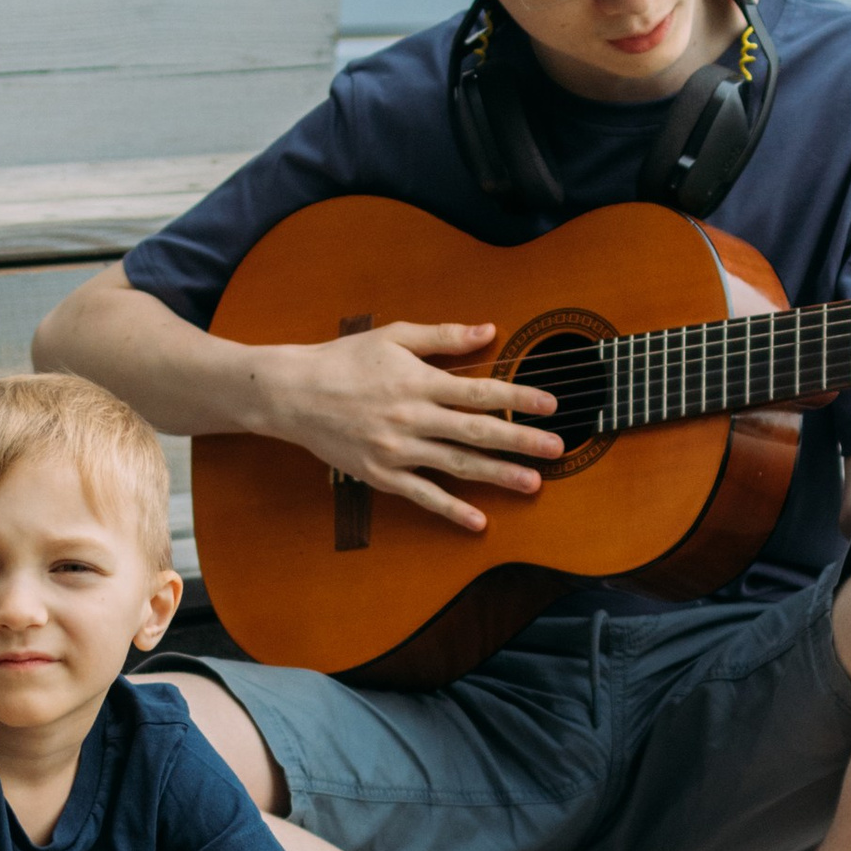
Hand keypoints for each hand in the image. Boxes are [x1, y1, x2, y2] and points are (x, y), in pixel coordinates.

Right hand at [269, 320, 564, 539]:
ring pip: (457, 465)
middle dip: (521, 440)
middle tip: (557, 448)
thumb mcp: (394, 336)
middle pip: (478, 431)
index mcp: (419, 382)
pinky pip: (422, 495)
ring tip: (533, 483)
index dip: (519, 397)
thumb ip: (444, 336)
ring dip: (498, 476)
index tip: (552, 404)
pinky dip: (451, 510)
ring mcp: (397, 450)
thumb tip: (489, 330)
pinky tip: (479, 521)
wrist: (292, 394)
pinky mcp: (380, 474)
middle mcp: (412, 417)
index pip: (480, 391)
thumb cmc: (344, 360)